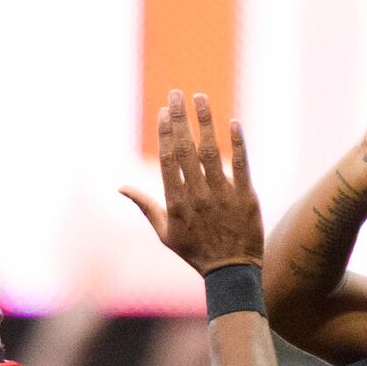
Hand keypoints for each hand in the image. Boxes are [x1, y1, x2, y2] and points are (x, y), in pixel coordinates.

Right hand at [125, 91, 264, 274]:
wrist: (232, 271)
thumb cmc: (195, 252)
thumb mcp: (165, 233)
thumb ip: (145, 206)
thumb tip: (121, 187)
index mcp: (176, 203)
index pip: (168, 160)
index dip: (165, 133)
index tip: (164, 111)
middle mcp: (198, 196)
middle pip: (186, 150)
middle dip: (180, 120)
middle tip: (177, 94)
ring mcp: (222, 195)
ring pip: (211, 153)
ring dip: (205, 123)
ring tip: (200, 98)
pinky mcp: (245, 197)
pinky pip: (242, 165)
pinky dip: (238, 144)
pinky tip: (233, 122)